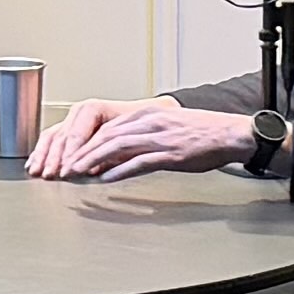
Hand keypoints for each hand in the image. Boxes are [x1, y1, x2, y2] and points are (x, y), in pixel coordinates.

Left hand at [29, 95, 257, 180]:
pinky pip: (140, 162)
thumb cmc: (200, 135)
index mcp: (146, 114)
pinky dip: (119, 170)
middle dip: (81, 152)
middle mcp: (149, 122)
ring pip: (117, 146)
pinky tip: (105, 179)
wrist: (230, 134)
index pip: (106, 127)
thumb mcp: (165, 130)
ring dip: (93, 161)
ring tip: (76, 174)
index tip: (67, 156)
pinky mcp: (171, 154)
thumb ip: (138, 141)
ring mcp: (160, 137)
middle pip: (106, 135)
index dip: (84, 142)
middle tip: (63, 167)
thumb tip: (112, 158)